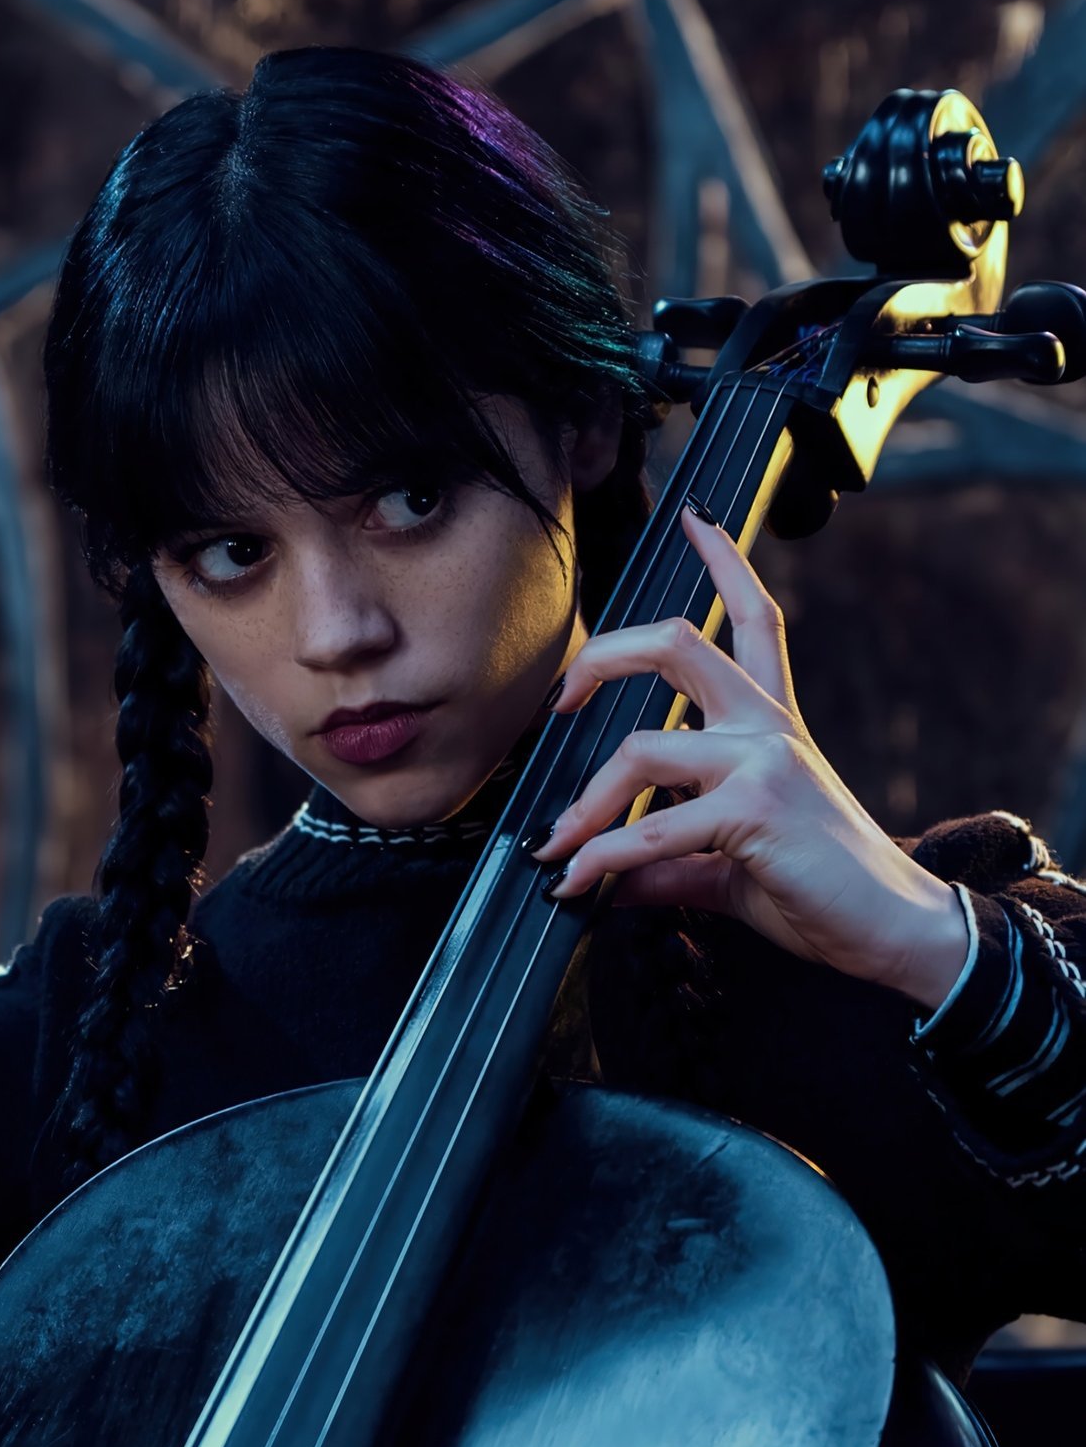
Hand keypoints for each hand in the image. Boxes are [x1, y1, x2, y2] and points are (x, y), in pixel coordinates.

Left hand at [532, 505, 968, 1010]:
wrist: (891, 929)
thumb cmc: (822, 891)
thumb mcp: (731, 865)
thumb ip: (670, 861)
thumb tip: (609, 879)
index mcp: (771, 724)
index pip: (754, 619)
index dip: (724, 559)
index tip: (693, 517)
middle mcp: (766, 727)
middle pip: (677, 642)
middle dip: (601, 658)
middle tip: (560, 701)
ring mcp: (762, 763)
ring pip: (641, 748)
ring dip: (583, 805)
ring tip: (556, 847)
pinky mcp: (753, 812)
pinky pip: (651, 830)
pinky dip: (600, 859)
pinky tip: (576, 883)